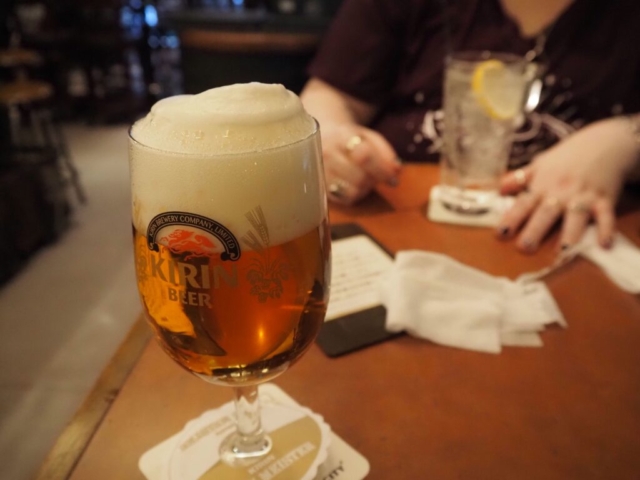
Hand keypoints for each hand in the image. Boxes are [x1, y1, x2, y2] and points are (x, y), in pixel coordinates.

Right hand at [320, 123, 401, 204]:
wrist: (319, 139)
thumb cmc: (349, 139)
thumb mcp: (368, 137)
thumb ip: (384, 151)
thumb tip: (396, 170)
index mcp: (341, 136)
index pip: (363, 155)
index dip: (382, 169)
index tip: (393, 178)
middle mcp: (327, 154)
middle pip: (359, 176)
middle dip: (375, 180)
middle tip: (380, 178)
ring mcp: (321, 172)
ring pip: (352, 190)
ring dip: (367, 189)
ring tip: (368, 181)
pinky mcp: (321, 187)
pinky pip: (344, 198)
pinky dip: (356, 196)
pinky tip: (357, 188)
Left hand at [496, 117, 639, 252]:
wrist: (604, 142)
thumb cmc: (568, 156)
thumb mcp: (540, 163)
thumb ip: (520, 178)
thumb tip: (499, 189)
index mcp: (543, 185)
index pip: (523, 204)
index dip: (512, 218)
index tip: (501, 233)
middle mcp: (561, 192)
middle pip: (546, 213)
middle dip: (536, 230)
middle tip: (525, 246)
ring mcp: (584, 196)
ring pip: (575, 216)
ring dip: (570, 233)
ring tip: (563, 251)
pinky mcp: (605, 199)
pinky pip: (606, 216)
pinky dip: (607, 229)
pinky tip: (604, 244)